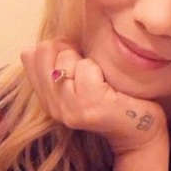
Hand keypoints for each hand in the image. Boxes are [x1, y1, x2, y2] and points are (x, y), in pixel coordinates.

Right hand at [20, 39, 168, 155]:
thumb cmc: (115, 97)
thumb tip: (51, 40)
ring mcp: (70, 109)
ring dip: (86, 60)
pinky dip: (99, 68)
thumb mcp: (81, 81)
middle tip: (89, 66)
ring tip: (100, 79)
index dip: (56, 47)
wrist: (140, 130)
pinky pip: (86, 68)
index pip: (30, 55)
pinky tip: (109, 85)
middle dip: (68, 49)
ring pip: (65, 59)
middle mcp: (53, 107)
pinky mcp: (89, 107)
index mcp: (47, 99)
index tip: (77, 57)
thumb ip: (62, 64)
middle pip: (44, 52)